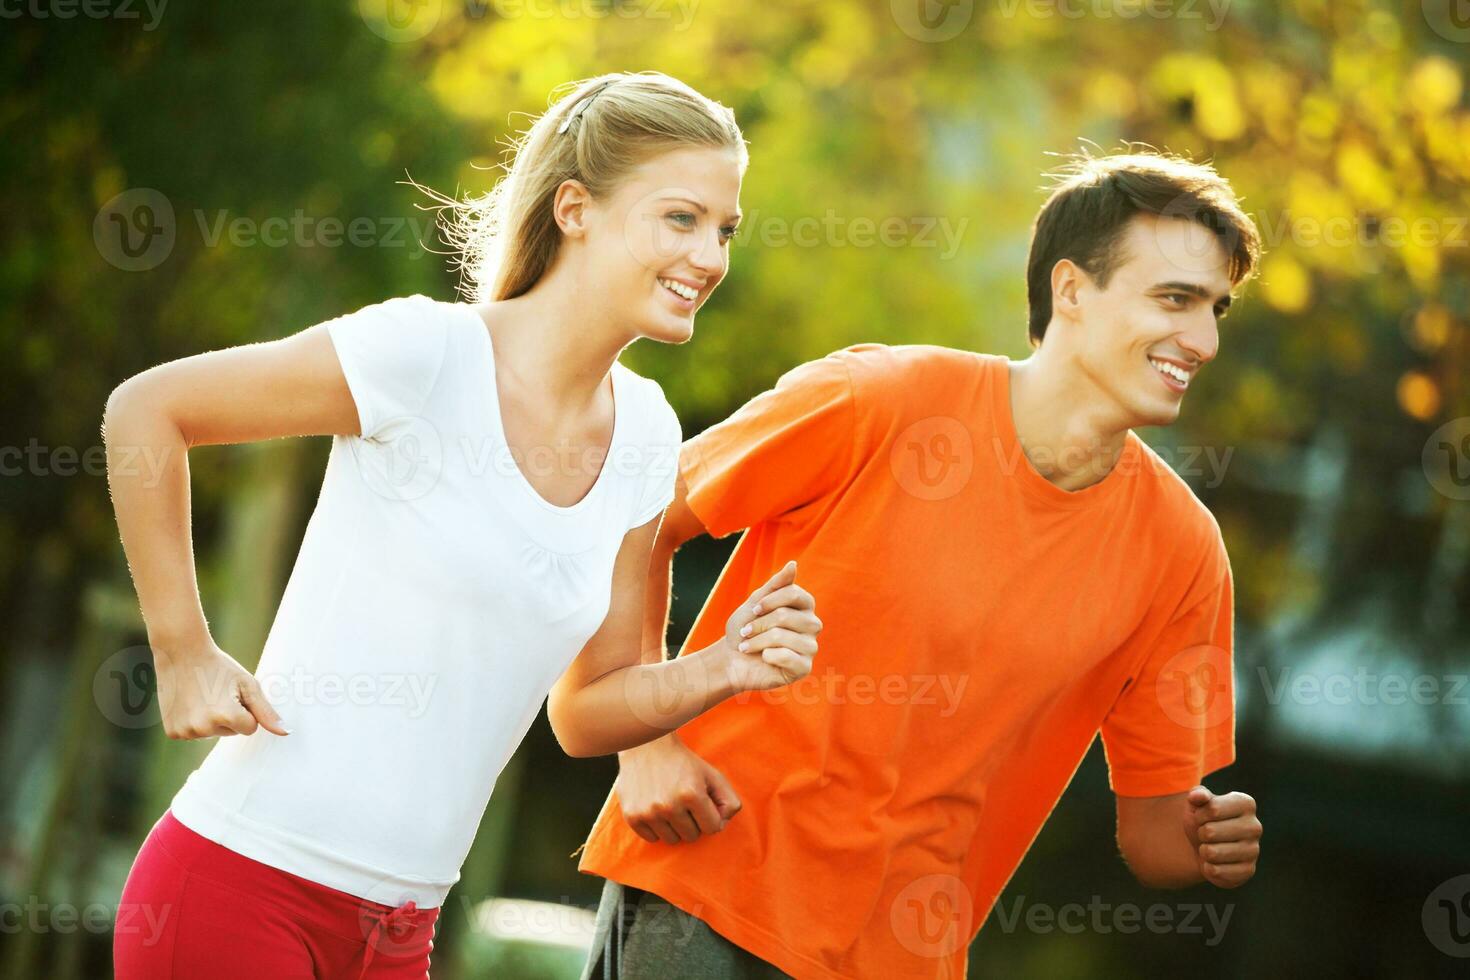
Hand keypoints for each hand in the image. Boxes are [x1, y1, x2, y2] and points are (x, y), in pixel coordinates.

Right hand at [154, 641, 290, 739]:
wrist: (182, 654)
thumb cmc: (220, 667)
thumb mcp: (248, 685)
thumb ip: (266, 712)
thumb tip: (285, 733)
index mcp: (226, 716)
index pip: (250, 728)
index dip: (245, 710)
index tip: (232, 693)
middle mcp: (203, 728)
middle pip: (231, 732)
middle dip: (228, 715)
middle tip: (215, 693)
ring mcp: (185, 732)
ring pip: (212, 733)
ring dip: (211, 719)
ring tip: (201, 696)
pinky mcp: (172, 733)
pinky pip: (194, 734)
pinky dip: (194, 722)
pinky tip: (188, 703)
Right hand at [616, 735, 741, 843]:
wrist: (646, 746)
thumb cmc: (683, 763)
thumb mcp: (712, 775)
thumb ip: (729, 801)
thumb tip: (722, 825)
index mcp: (692, 794)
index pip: (713, 828)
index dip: (710, 817)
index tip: (703, 805)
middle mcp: (669, 805)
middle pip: (692, 836)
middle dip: (692, 822)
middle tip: (684, 802)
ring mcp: (649, 812)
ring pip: (672, 840)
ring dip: (674, 826)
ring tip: (670, 805)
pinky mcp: (632, 816)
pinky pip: (652, 839)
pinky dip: (656, 828)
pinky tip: (655, 808)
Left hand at [716, 560, 820, 692]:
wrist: (732, 659)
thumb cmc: (745, 629)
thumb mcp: (756, 602)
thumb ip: (775, 585)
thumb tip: (793, 564)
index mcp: (804, 606)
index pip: (793, 593)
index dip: (768, 601)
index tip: (753, 610)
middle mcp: (812, 625)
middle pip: (785, 616)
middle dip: (759, 624)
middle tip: (746, 632)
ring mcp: (810, 647)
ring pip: (782, 637)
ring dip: (757, 641)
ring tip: (747, 646)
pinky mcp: (804, 668)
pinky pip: (786, 657)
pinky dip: (767, 656)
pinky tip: (764, 659)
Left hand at [1183, 786, 1260, 887]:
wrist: (1205, 846)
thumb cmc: (1202, 820)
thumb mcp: (1197, 804)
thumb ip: (1197, 795)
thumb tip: (1198, 796)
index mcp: (1246, 803)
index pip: (1213, 809)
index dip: (1199, 815)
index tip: (1203, 817)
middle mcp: (1255, 826)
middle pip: (1210, 832)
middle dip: (1200, 834)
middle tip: (1206, 834)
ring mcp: (1254, 850)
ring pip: (1212, 853)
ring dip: (1203, 851)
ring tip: (1210, 847)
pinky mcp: (1248, 871)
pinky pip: (1215, 871)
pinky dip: (1208, 868)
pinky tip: (1215, 863)